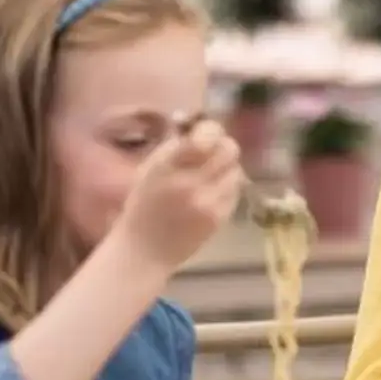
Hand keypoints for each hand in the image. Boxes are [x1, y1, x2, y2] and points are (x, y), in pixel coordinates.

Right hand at [113, 118, 244, 270]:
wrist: (145, 251)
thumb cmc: (144, 207)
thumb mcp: (149, 170)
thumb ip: (175, 148)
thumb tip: (200, 128)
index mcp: (167, 165)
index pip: (204, 136)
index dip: (210, 132)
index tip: (204, 138)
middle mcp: (189, 182)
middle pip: (229, 149)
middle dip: (224, 147)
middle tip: (214, 154)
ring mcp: (207, 202)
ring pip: (236, 171)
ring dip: (227, 169)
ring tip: (211, 177)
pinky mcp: (218, 218)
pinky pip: (235, 192)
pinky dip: (227, 188)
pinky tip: (212, 194)